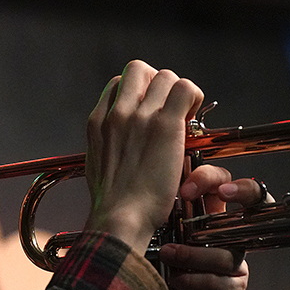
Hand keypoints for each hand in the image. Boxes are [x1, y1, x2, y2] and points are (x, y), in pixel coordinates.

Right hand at [83, 60, 203, 254]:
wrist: (120, 219)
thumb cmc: (112, 204)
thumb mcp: (97, 166)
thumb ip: (107, 145)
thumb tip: (120, 143)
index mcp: (97, 122)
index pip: (118, 84)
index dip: (138, 93)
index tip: (149, 112)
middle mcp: (117, 113)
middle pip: (140, 70)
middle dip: (157, 85)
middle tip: (168, 110)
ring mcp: (141, 117)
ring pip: (165, 76)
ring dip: (178, 92)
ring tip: (184, 116)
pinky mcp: (165, 125)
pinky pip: (185, 89)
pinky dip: (193, 97)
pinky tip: (193, 120)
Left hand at [151, 170, 270, 289]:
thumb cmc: (153, 270)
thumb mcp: (153, 238)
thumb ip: (160, 216)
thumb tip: (150, 191)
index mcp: (210, 214)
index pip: (223, 182)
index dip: (211, 178)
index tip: (185, 190)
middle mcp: (229, 233)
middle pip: (255, 201)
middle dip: (244, 191)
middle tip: (223, 193)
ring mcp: (235, 261)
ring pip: (226, 251)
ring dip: (194, 254)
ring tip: (168, 255)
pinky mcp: (233, 289)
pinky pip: (220, 281)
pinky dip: (194, 281)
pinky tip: (176, 281)